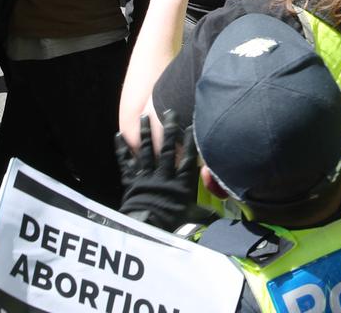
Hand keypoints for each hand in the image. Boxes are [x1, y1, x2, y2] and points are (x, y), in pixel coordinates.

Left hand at [116, 111, 198, 230]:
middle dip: (169, 130)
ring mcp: (146, 176)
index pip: (188, 157)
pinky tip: (118, 135)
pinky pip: (125, 162)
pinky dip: (122, 149)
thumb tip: (222, 217)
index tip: (192, 124)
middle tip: (169, 112)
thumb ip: (206, 213)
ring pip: (145, 150)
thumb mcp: (192, 217)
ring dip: (145, 133)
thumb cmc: (171, 223)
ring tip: (144, 116)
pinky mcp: (131, 180)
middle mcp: (163, 174)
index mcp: (180, 182)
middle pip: (167, 148)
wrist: (146, 228)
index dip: (190, 140)